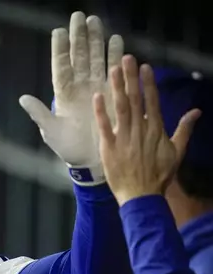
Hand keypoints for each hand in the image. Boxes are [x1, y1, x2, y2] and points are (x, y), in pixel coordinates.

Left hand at [19, 11, 123, 185]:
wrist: (92, 160)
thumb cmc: (69, 148)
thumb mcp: (52, 131)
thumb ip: (39, 114)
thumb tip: (23, 98)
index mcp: (63, 94)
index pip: (60, 66)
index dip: (59, 49)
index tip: (58, 31)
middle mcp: (79, 86)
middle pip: (79, 56)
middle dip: (79, 36)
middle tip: (79, 17)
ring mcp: (96, 87)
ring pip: (95, 58)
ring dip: (96, 40)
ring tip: (95, 21)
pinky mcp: (112, 92)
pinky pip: (113, 70)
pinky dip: (115, 55)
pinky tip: (116, 40)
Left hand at [93, 55, 199, 205]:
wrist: (141, 195)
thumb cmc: (159, 174)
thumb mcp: (177, 151)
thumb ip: (185, 129)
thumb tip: (196, 111)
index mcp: (156, 129)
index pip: (152, 101)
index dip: (148, 83)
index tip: (144, 66)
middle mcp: (140, 130)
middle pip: (135, 99)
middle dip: (131, 78)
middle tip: (126, 58)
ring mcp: (124, 138)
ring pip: (120, 108)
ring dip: (117, 88)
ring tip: (113, 70)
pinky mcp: (109, 147)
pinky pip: (104, 126)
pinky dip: (101, 111)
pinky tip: (97, 96)